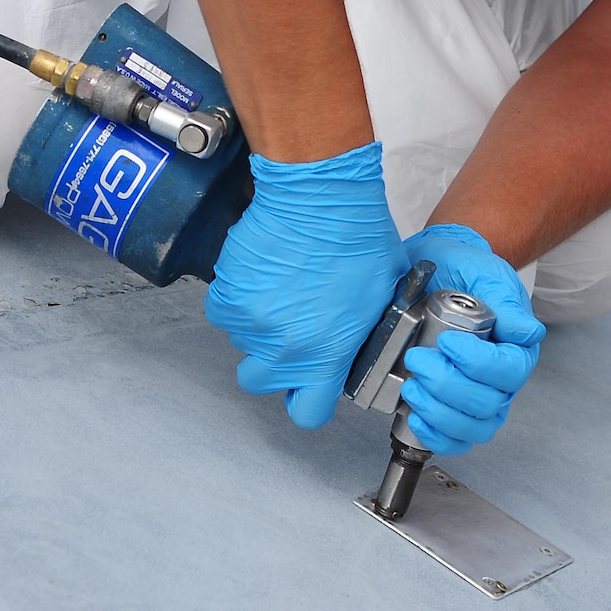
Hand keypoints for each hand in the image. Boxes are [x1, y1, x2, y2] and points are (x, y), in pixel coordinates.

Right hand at [204, 142, 407, 428]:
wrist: (320, 196)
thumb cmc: (359, 238)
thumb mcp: (385, 296)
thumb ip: (364, 331)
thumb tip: (362, 341)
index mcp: (326, 355)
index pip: (307, 413)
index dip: (308, 400)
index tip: (311, 384)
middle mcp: (283, 348)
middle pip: (259, 382)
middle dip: (271, 364)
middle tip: (290, 332)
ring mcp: (250, 322)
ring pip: (242, 341)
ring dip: (257, 324)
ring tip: (281, 289)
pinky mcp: (228, 293)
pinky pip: (224, 309)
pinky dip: (237, 297)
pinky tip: (260, 276)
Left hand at [397, 224, 546, 456]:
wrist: (433, 270)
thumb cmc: (461, 271)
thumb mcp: (484, 273)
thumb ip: (504, 299)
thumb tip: (527, 331)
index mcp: (516, 347)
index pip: (510, 371)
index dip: (478, 364)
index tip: (446, 342)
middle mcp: (501, 379)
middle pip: (487, 404)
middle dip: (448, 385)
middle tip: (417, 357)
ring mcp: (478, 398)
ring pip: (472, 427)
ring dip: (438, 413)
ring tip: (411, 386)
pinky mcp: (453, 410)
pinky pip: (455, 440)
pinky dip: (435, 435)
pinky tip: (416, 415)